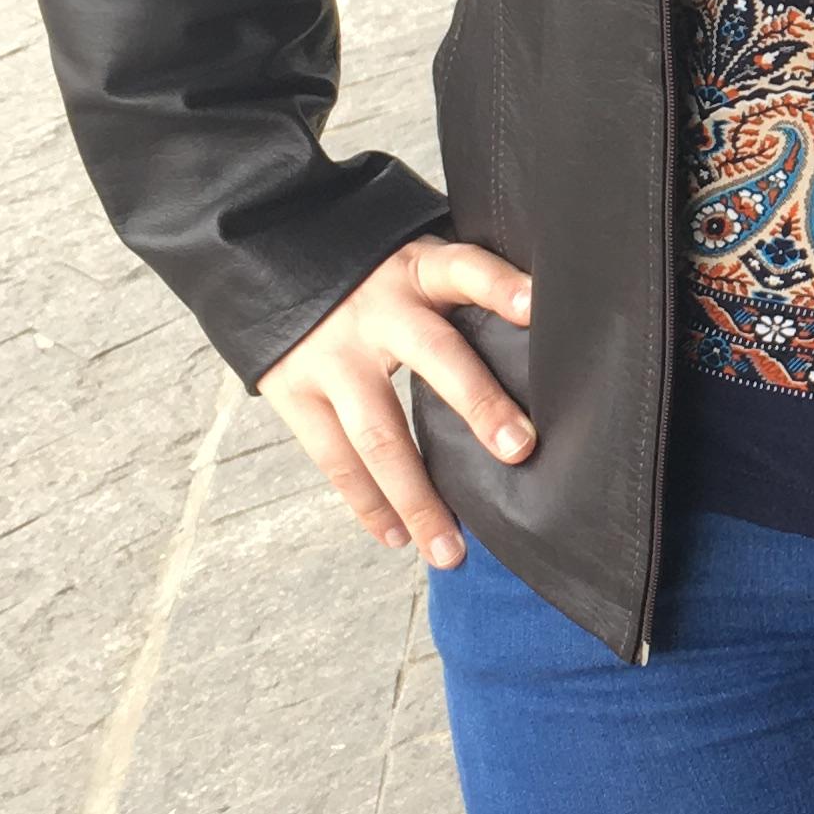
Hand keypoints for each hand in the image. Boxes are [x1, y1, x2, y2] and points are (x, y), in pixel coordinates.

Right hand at [257, 239, 534, 568]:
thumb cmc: (375, 280)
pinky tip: (400, 538)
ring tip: (450, 548)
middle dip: (478, 404)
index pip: (466, 268)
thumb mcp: (418, 266)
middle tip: (518, 449)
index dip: (500, 285)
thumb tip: (541, 343)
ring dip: (418, 496)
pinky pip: (335, 459)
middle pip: (434, 355)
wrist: (271, 265)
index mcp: (417, 269)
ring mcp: (332, 354)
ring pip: (379, 432)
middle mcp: (377, 309)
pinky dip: (368, 504)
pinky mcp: (293, 391)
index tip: (536, 306)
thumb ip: (466, 297)